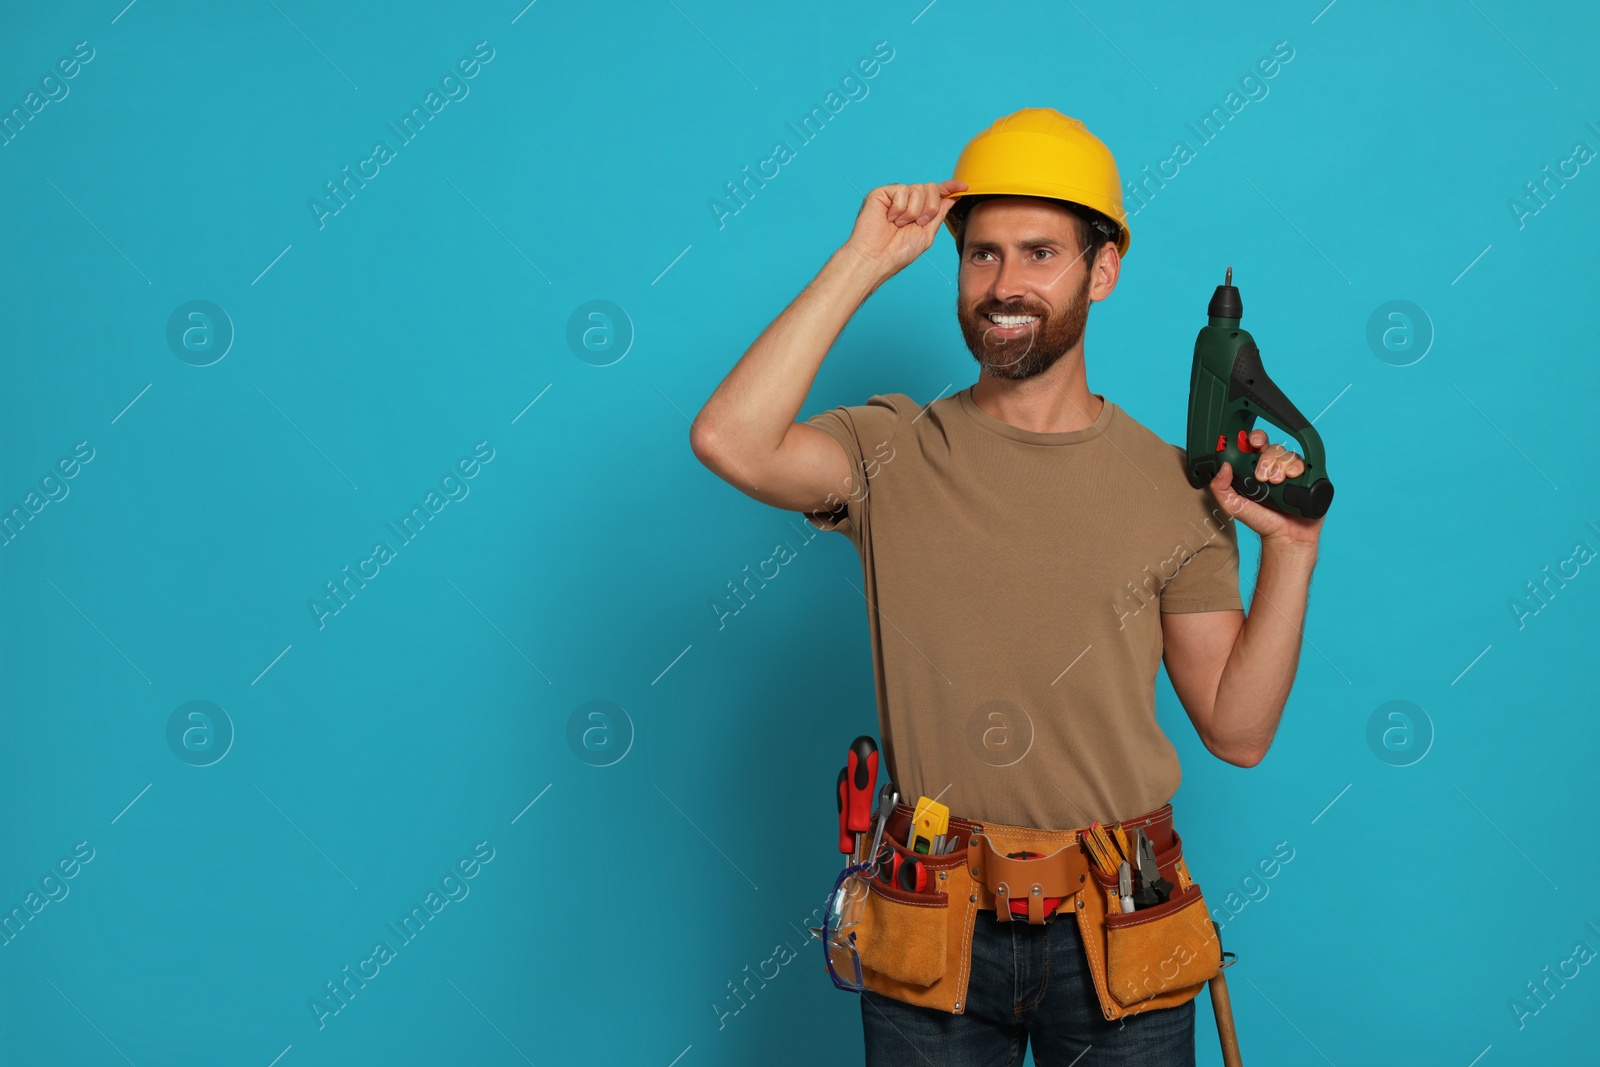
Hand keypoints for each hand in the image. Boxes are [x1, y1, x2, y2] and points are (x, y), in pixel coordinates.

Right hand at [843, 180, 966, 277]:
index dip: (950, 188)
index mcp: (918, 210)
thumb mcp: (926, 234)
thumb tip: (951, 198)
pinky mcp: (882, 193)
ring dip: (913, 211)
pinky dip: (899, 208)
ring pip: (918, 189)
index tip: (963, 187)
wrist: (877, 258)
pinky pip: (901, 190)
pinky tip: (890, 218)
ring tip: (900, 224)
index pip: (936, 193)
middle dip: (930, 208)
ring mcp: (894, 196)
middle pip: (931, 188)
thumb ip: (939, 214)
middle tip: (918, 223)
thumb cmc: (897, 252)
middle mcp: (907, 200)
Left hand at [1208, 429, 1323, 551]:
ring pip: (1288, 455)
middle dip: (1266, 459)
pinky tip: (1293, 476)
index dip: (1255, 439)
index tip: (1252, 443)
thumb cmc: (1262, 521)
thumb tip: (1223, 467)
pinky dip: (1298, 467)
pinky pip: (1305, 463)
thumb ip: (1221, 488)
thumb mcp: (1234, 506)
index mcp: (1256, 470)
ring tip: (1277, 483)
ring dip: (1281, 465)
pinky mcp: (1307, 478)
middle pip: (1273, 448)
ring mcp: (1291, 473)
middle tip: (1262, 478)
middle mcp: (1275, 468)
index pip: (1256, 446)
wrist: (1286, 536)